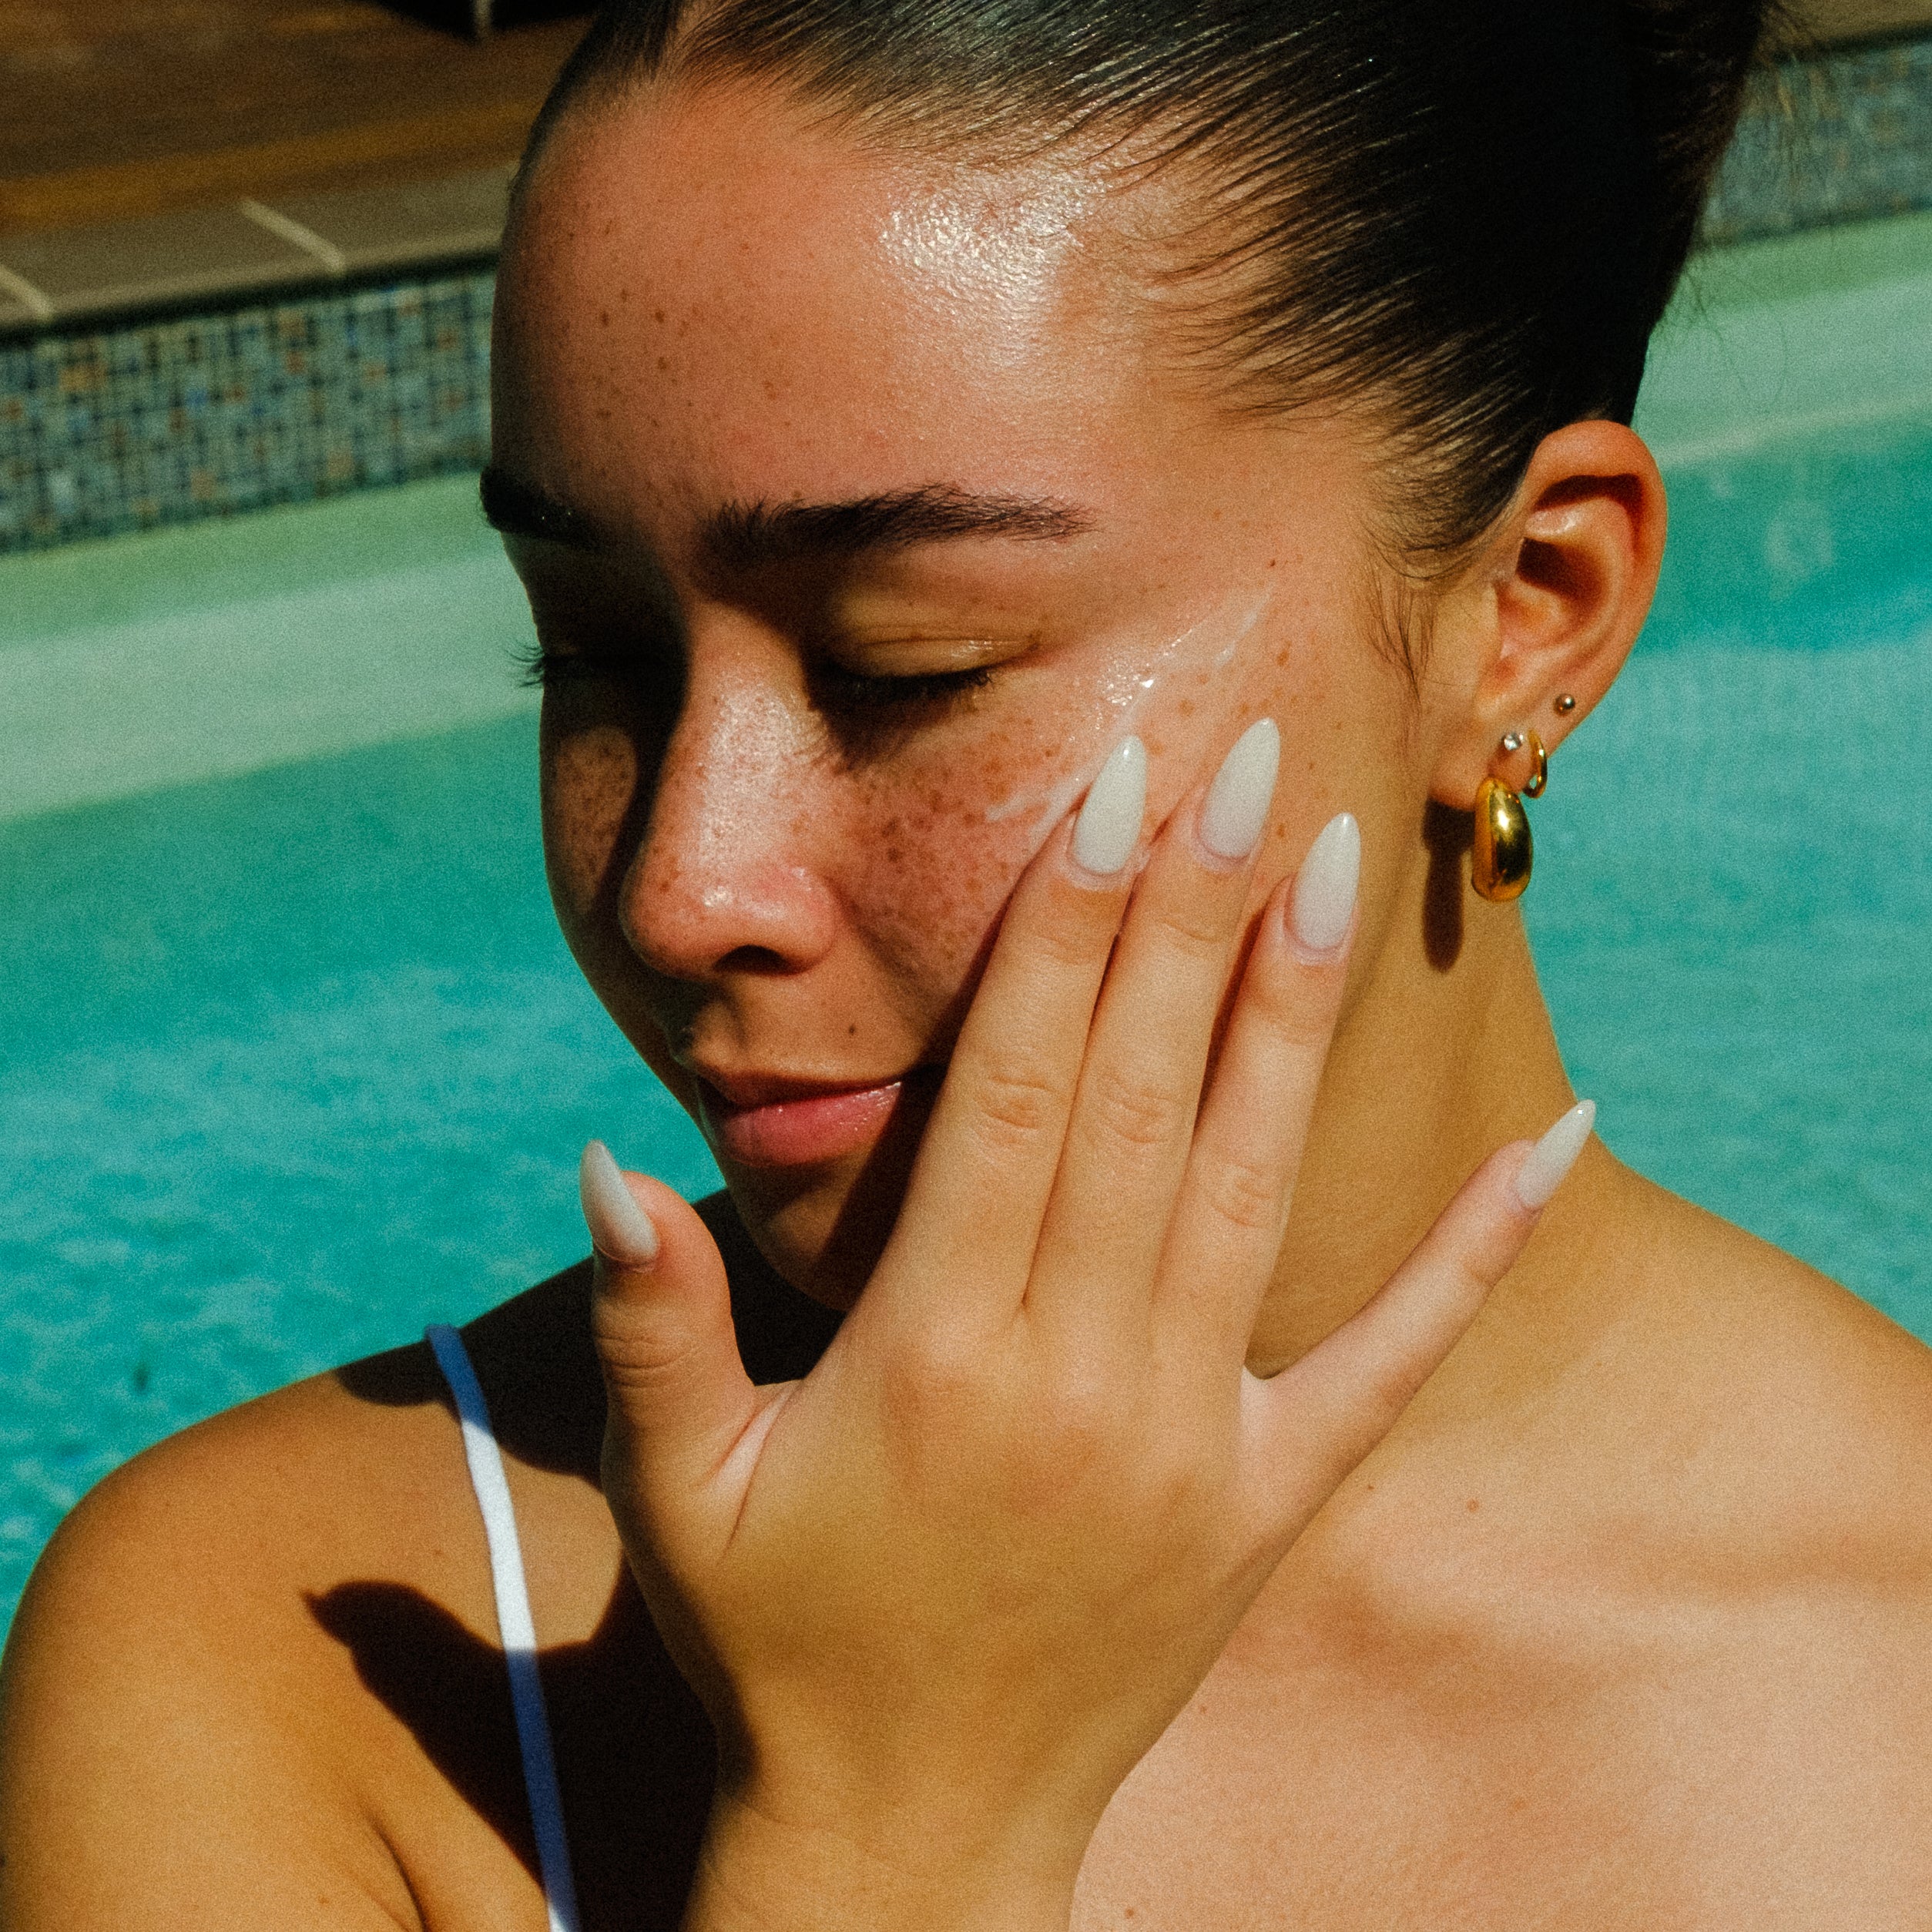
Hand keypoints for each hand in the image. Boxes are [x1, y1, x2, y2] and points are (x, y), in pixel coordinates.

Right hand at [579, 721, 1591, 1930]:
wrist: (911, 1841)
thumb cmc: (775, 1646)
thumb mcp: (677, 1490)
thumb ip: (649, 1316)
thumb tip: (603, 1152)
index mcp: (931, 1356)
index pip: (1017, 1094)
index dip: (1060, 935)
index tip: (1106, 797)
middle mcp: (1076, 1378)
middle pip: (1145, 1099)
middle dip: (1190, 914)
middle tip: (1239, 756)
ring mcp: (1190, 1443)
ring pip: (1252, 1183)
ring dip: (1291, 1014)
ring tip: (1330, 862)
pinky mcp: (1268, 1507)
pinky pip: (1395, 1360)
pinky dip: (1477, 1246)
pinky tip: (1558, 1138)